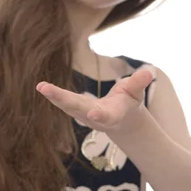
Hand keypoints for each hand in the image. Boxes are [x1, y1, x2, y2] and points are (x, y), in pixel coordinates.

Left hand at [36, 69, 154, 132]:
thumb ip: (139, 83)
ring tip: (41, 87)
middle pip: (78, 108)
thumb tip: (149, 71)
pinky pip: (62, 101)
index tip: (93, 114)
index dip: (100, 116)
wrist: (120, 119)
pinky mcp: (75, 108)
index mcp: (112, 115)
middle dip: (64, 100)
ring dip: (54, 97)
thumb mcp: (136, 93)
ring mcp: (82, 113)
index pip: (106, 116)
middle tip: (48, 90)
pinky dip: (52, 94)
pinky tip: (41, 87)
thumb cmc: (129, 102)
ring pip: (67, 105)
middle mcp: (94, 116)